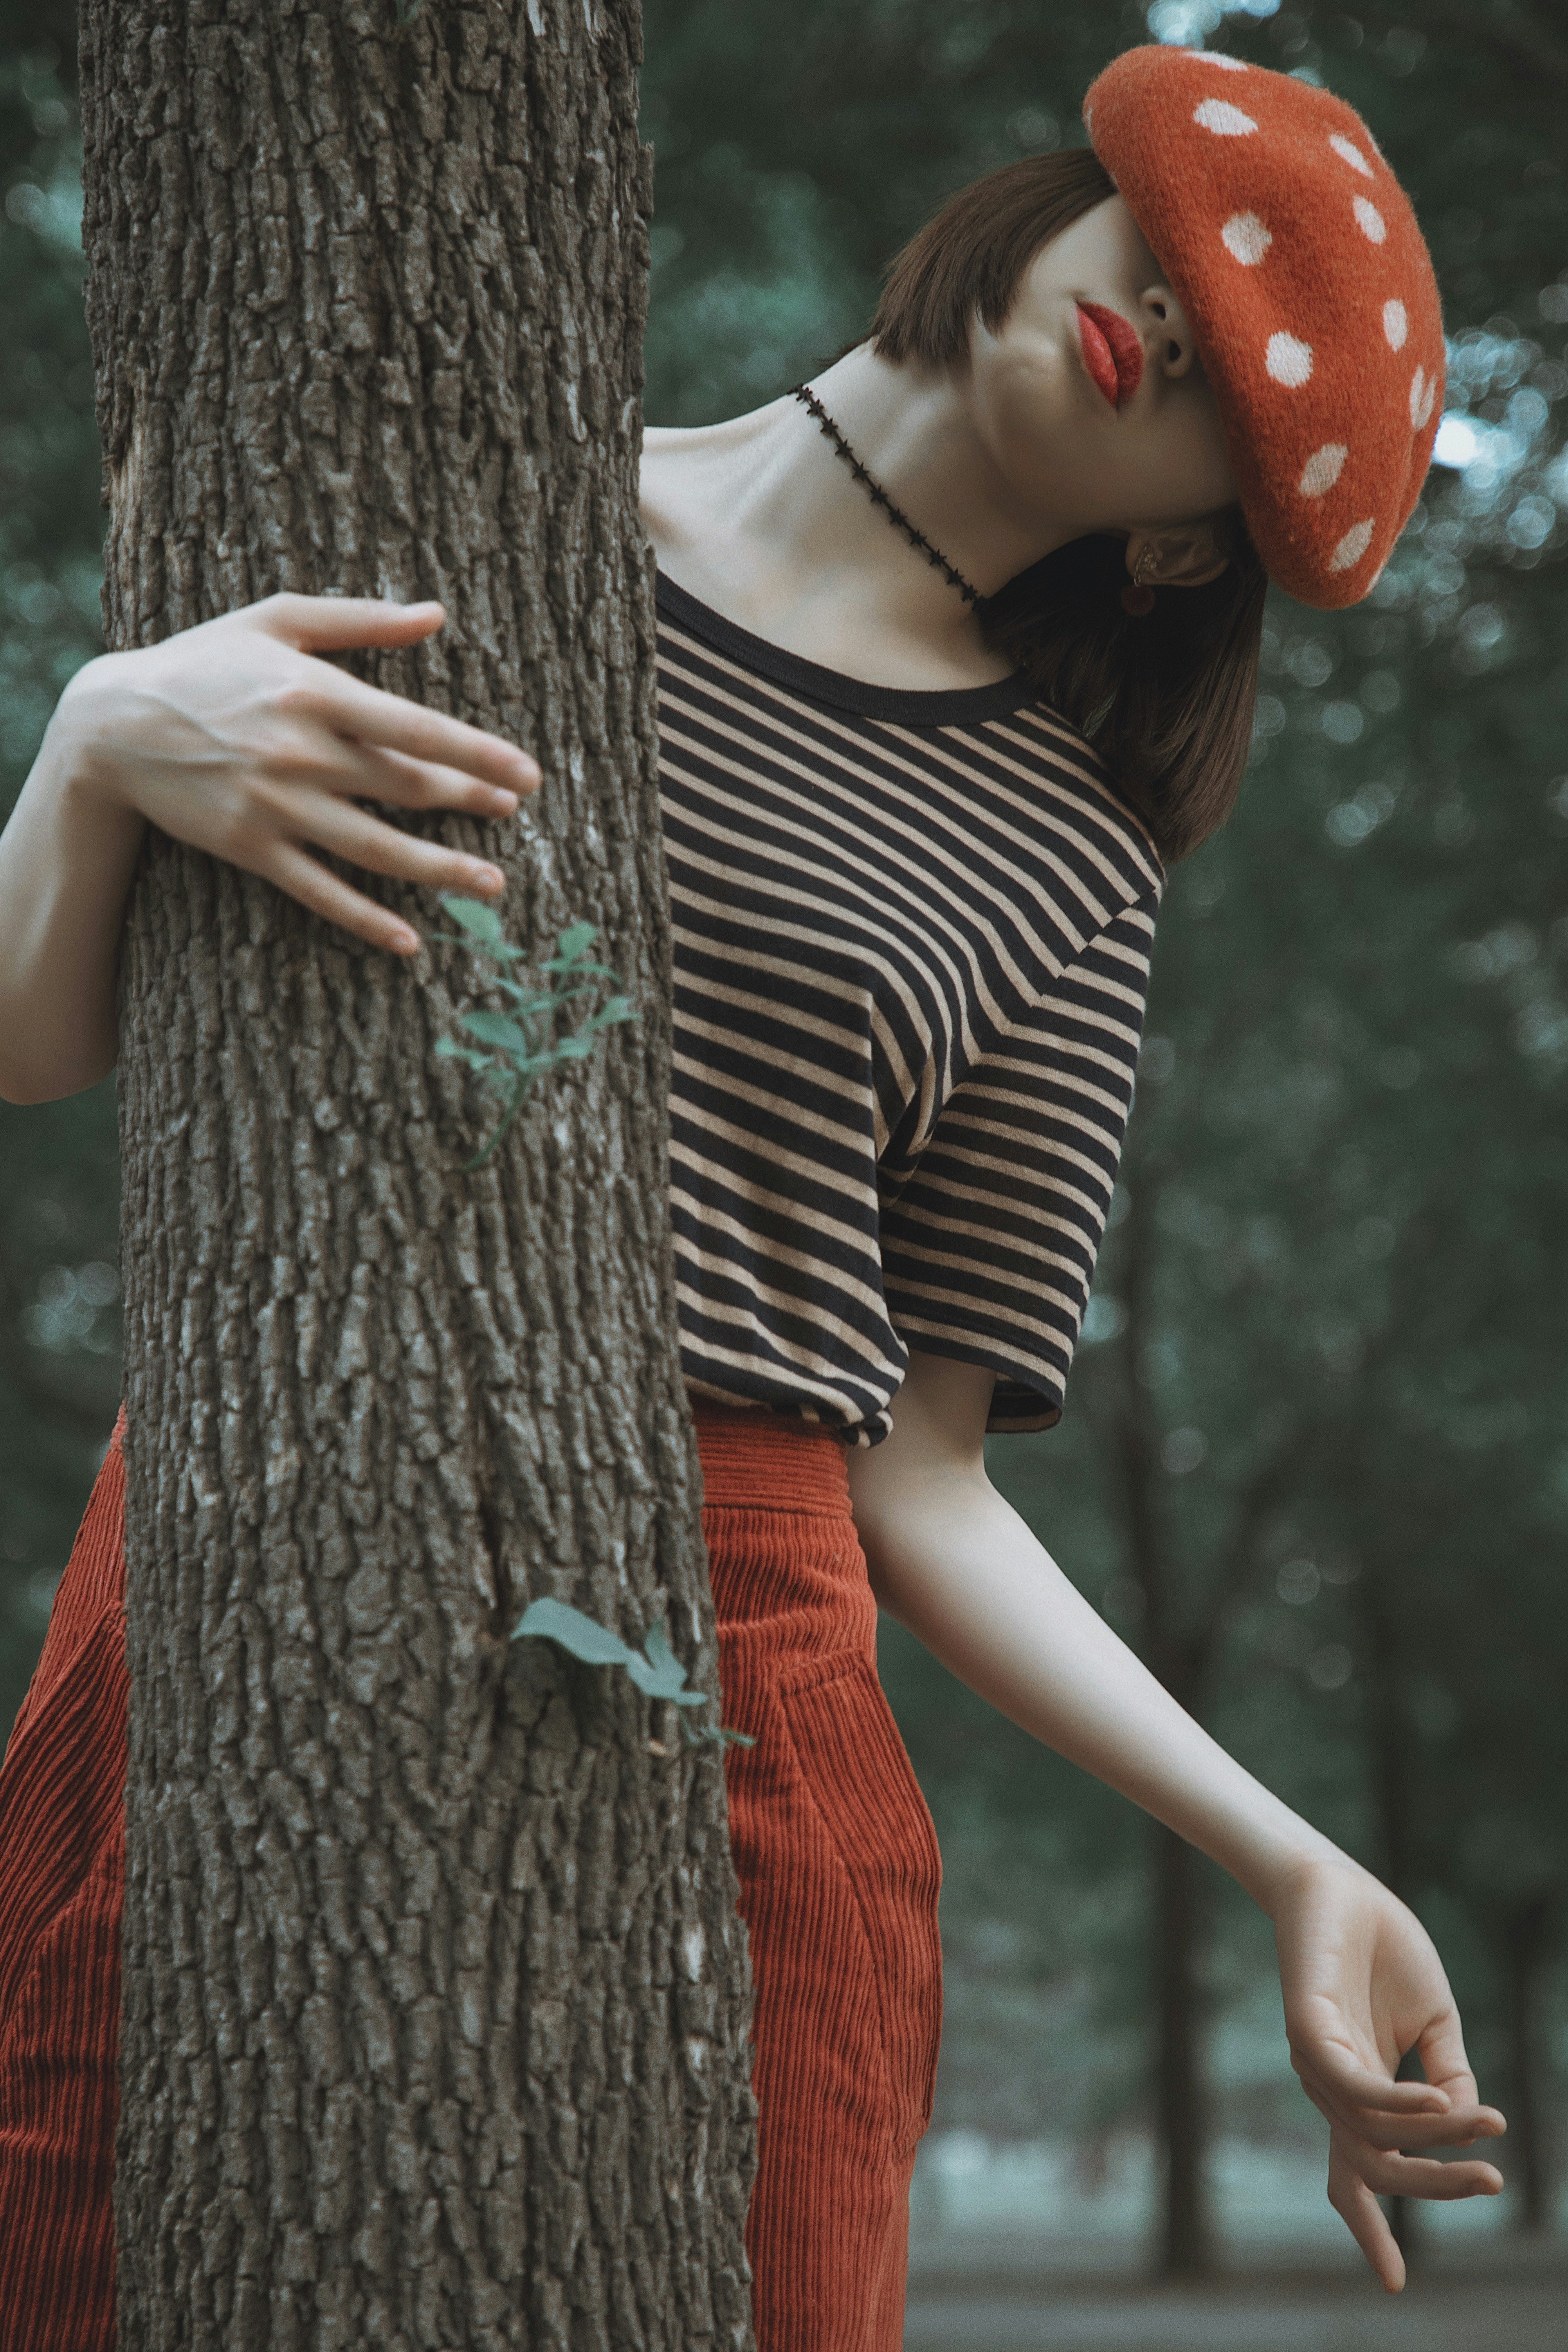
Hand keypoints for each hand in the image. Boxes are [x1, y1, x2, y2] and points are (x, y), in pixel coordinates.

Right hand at [52, 593, 537, 956]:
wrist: (113, 724)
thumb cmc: (203, 660)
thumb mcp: (277, 620)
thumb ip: (360, 619)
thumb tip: (436, 613)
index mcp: (315, 692)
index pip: (418, 730)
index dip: (479, 756)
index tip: (527, 775)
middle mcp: (302, 753)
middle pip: (407, 787)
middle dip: (469, 803)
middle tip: (514, 814)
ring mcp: (276, 806)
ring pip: (377, 847)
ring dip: (440, 869)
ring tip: (492, 884)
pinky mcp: (250, 847)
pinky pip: (320, 891)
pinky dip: (366, 918)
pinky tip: (409, 941)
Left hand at [1271, 1854, 1504, 2290]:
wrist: (1341, 1885)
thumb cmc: (1383, 1949)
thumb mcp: (1435, 2024)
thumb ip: (1449, 2078)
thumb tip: (1469, 2128)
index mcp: (1358, 2092)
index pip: (1355, 2175)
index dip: (1369, 2230)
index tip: (1395, 2284)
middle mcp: (1331, 2087)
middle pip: (1374, 2167)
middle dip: (1434, 2187)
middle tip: (1492, 2184)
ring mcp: (1315, 2061)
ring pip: (1371, 2133)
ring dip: (1435, 2136)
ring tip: (1483, 2123)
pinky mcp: (1307, 2029)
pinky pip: (1354, 2087)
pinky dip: (1399, 2103)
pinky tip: (1437, 2102)